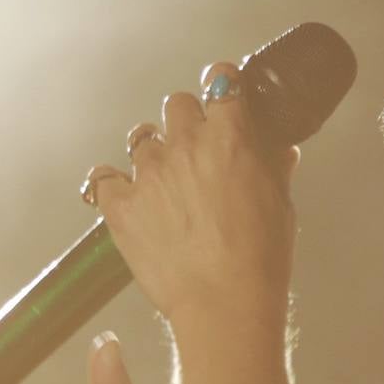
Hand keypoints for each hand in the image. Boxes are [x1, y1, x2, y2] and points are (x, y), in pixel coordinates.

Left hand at [80, 61, 298, 339]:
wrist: (224, 304)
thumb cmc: (261, 258)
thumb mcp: (281, 205)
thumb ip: (276, 168)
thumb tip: (282, 149)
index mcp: (230, 137)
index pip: (221, 79)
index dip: (221, 84)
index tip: (222, 96)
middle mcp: (185, 145)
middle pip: (176, 104)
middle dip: (186, 123)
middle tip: (195, 152)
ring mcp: (148, 174)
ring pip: (141, 139)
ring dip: (152, 155)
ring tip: (163, 185)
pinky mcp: (121, 205)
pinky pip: (102, 178)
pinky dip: (112, 185)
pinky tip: (123, 197)